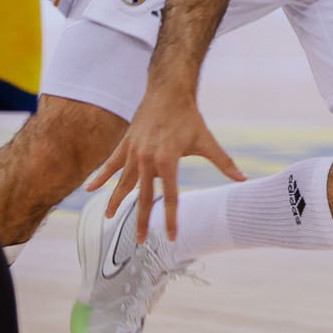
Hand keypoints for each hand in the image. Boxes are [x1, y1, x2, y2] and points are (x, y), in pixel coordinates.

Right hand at [88, 83, 244, 241]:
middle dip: (141, 220)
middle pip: (143, 196)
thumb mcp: (206, 140)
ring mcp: (133, 152)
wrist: (167, 91)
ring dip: (116, 201)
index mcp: (167, 160)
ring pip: (123, 182)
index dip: (172, 218)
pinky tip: (89, 188)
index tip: (171, 237)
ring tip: (109, 219)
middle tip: (139, 240)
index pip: (170, 197)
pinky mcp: (125, 144)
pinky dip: (100, 176)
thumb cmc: (189, 117)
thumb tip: (244, 179)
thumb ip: (224, 162)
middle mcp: (147, 159)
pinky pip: (111, 164)